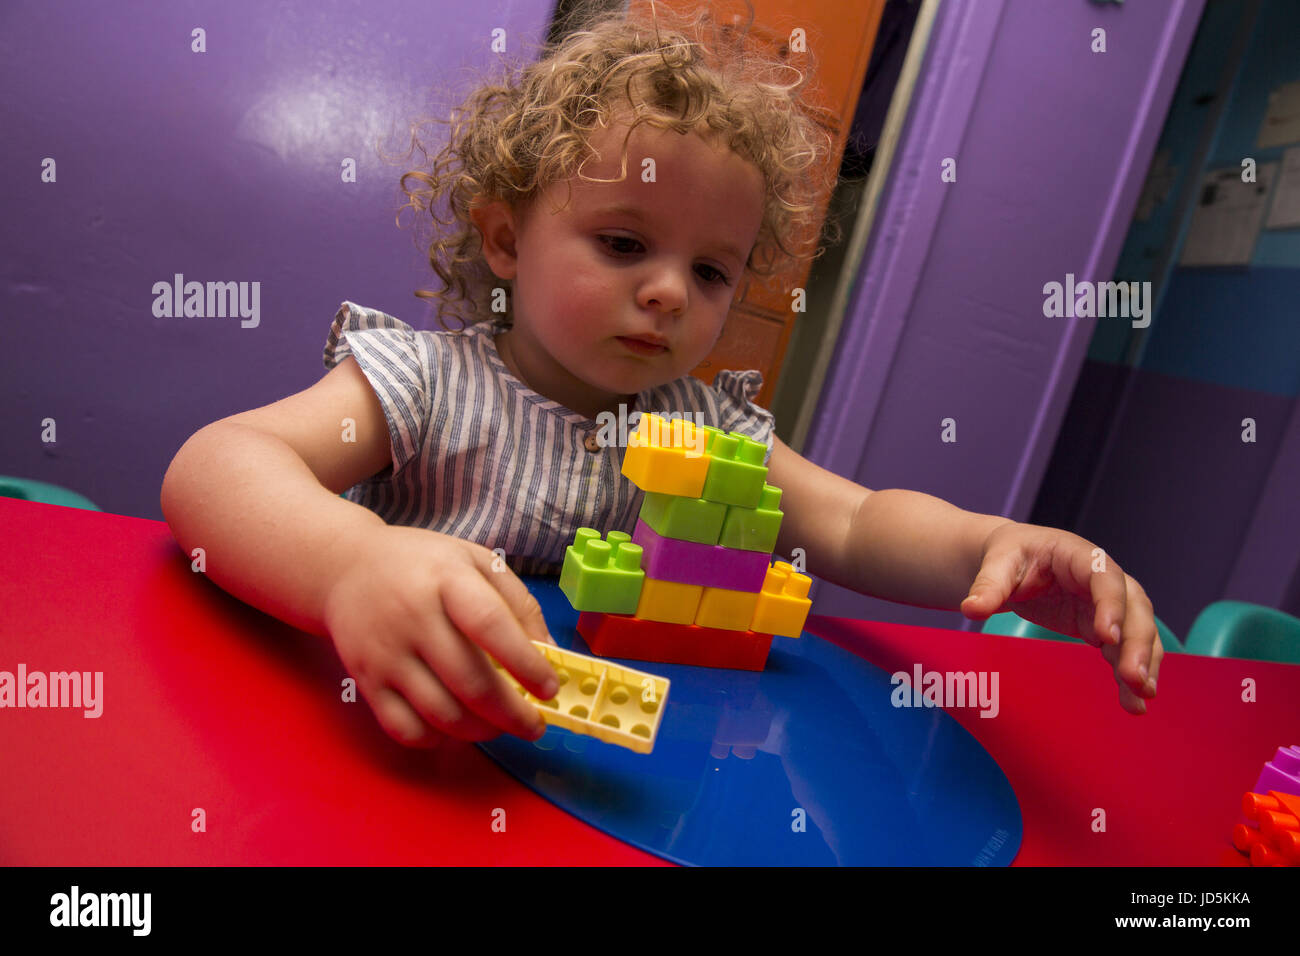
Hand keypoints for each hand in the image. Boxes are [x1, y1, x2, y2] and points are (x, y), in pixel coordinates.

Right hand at [322, 525, 559, 746]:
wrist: (345, 568)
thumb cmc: (423, 565)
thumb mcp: (477, 561)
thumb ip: (518, 603)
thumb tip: (549, 653)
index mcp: (446, 579)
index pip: (489, 625)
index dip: (525, 662)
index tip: (549, 688)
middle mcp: (412, 617)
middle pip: (469, 681)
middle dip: (512, 714)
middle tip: (534, 725)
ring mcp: (385, 653)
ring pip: (440, 713)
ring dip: (481, 731)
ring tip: (501, 726)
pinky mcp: (366, 681)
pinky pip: (405, 729)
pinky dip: (438, 740)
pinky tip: (457, 727)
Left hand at [959, 522, 1161, 714]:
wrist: (1012, 561)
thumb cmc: (1008, 555)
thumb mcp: (996, 564)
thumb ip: (988, 586)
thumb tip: (970, 609)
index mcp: (1079, 555)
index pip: (1104, 577)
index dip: (1111, 605)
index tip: (1107, 636)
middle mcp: (1104, 577)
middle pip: (1133, 607)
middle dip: (1137, 642)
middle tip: (1134, 678)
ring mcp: (1109, 603)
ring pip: (1137, 630)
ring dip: (1143, 662)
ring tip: (1141, 696)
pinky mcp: (1103, 625)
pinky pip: (1124, 649)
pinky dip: (1129, 673)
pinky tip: (1134, 701)